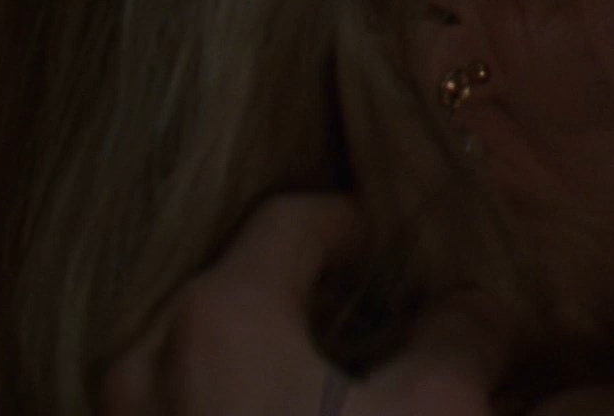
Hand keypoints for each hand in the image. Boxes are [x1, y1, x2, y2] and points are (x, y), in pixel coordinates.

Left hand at [99, 194, 509, 415]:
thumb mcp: (436, 413)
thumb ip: (459, 338)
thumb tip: (470, 309)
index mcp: (217, 318)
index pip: (292, 217)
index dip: (357, 219)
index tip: (398, 242)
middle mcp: (143, 361)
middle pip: (232, 280)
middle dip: (303, 287)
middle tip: (369, 313)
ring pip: (194, 351)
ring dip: (262, 351)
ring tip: (329, 380)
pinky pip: (176, 404)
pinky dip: (226, 398)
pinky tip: (279, 413)